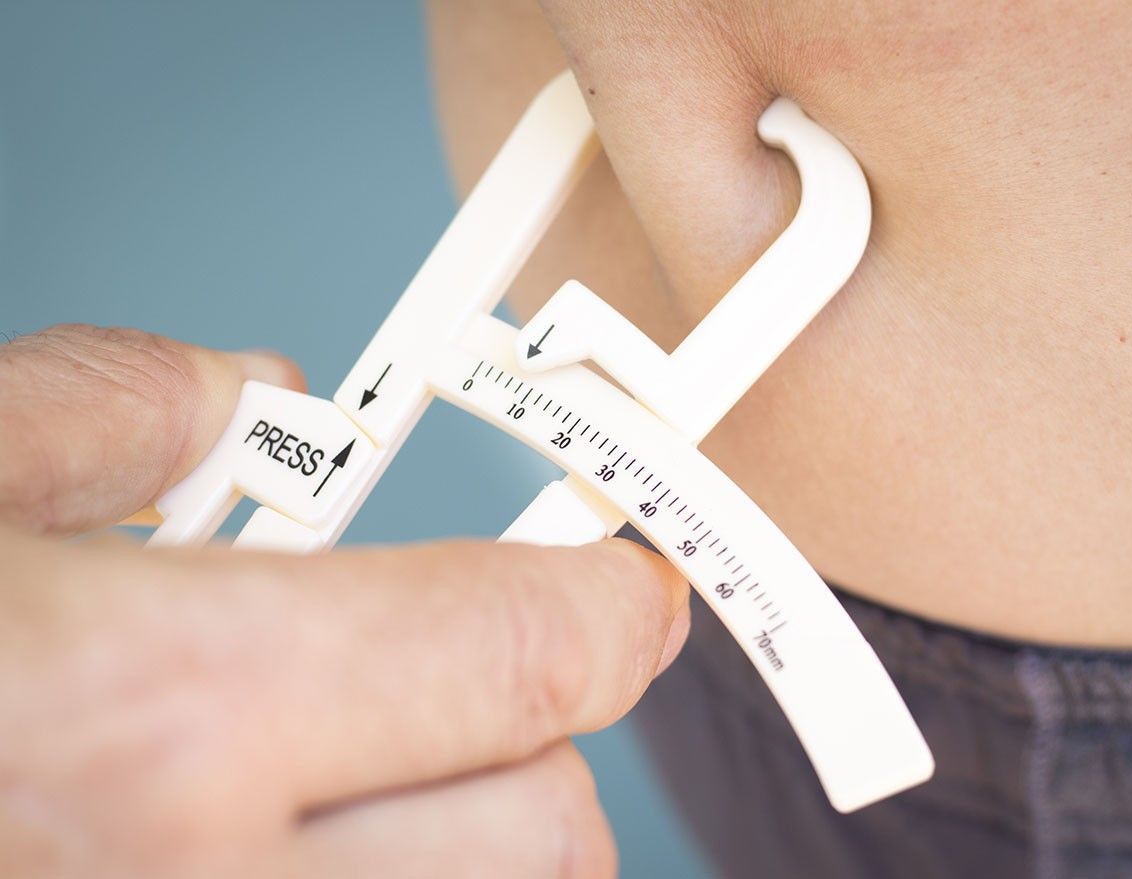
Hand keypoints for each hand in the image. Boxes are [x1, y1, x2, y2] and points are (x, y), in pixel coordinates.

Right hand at [0, 325, 689, 877]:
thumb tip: (242, 402)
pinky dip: (388, 868)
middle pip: (546, 831)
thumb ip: (119, 410)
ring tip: (386, 746)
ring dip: (474, 823)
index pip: (520, 656)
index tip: (636, 583)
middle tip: (493, 657)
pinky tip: (307, 814)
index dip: (616, 604)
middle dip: (546, 725)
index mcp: (175, 707)